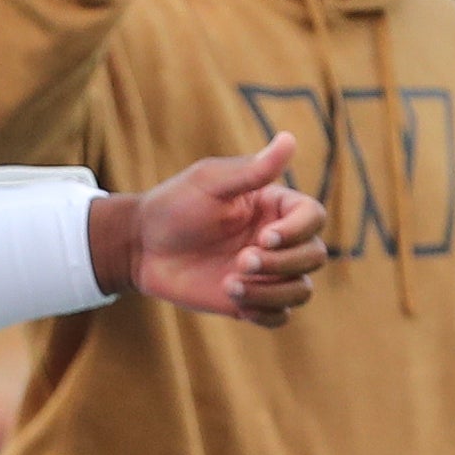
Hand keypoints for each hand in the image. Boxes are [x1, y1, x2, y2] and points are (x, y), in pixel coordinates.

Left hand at [100, 133, 328, 325]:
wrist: (140, 246)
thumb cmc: (174, 206)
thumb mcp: (210, 182)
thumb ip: (252, 170)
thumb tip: (290, 138)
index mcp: (273, 207)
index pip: (313, 217)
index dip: (297, 231)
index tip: (263, 238)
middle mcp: (277, 239)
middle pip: (314, 256)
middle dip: (282, 263)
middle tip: (241, 261)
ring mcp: (266, 273)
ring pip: (300, 290)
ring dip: (272, 292)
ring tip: (230, 284)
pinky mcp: (251, 300)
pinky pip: (280, 316)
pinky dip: (266, 313)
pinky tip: (237, 303)